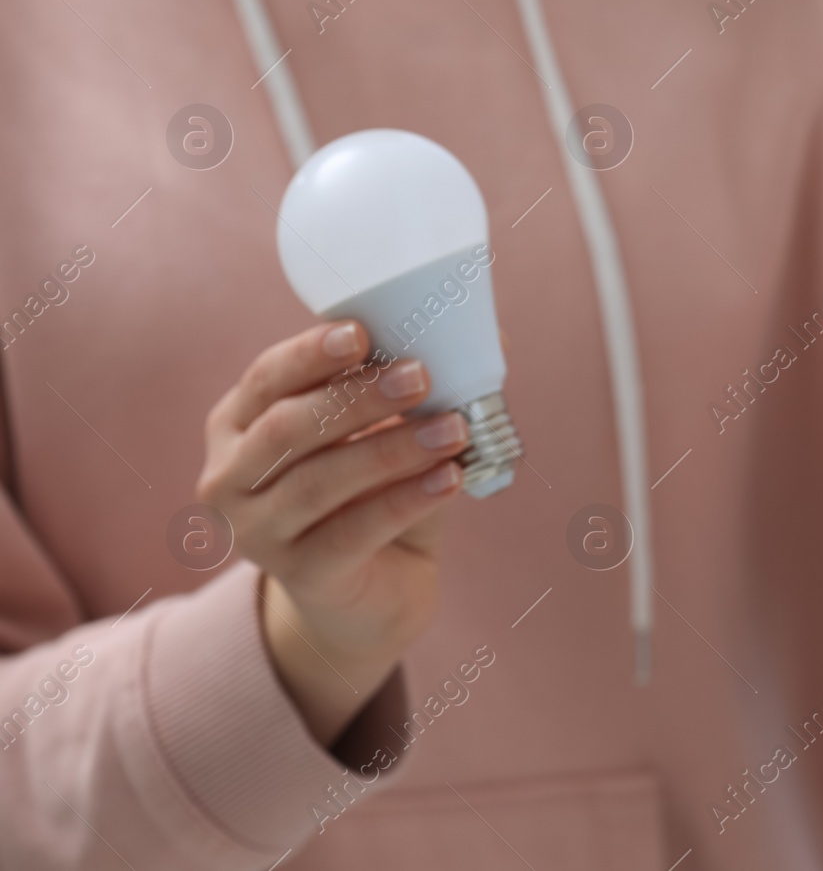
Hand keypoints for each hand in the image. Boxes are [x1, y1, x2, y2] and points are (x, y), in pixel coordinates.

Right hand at [196, 322, 468, 744]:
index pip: (266, 378)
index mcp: (238, 425)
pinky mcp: (300, 576)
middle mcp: (229, 478)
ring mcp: (257, 532)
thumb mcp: (382, 436)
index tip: (363, 333)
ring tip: (454, 429)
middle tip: (420, 375)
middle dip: (358, 398)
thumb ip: (410, 393)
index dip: (311, 354)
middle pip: (288, 428)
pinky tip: (450, 479)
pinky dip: (407, 500)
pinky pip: (354, 531)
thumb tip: (487, 337)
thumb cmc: (372, 496)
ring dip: (392, 449)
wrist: (371, 595)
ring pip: (320, 481)